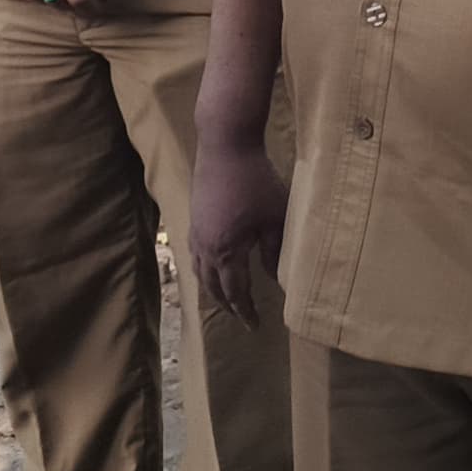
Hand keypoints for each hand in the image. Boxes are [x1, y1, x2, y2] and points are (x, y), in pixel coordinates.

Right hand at [189, 130, 288, 324]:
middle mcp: (205, 247)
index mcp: (226, 251)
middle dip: (228, 305)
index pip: (235, 292)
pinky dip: (203, 269)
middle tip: (241, 316)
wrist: (225, 145)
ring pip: (200, 272)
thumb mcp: (274, 217)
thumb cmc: (256, 180)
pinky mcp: (194, 217)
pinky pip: (194, 255)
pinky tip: (212, 266)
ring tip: (226, 298)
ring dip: (213, 289)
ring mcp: (196, 232)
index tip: (255, 326)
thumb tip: (277, 279)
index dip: (245, 311)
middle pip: (213, 287)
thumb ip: (275, 251)